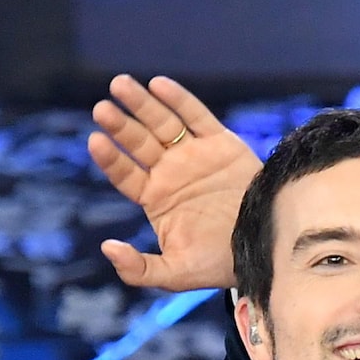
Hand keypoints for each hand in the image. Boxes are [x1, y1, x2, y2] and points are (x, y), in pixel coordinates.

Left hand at [89, 75, 259, 291]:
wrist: (264, 248)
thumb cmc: (218, 264)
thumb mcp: (177, 274)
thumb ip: (140, 269)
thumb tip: (107, 249)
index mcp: (155, 198)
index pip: (125, 173)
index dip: (111, 158)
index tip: (96, 141)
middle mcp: (170, 172)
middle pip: (139, 142)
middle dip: (121, 125)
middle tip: (102, 109)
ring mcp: (194, 155)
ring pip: (162, 123)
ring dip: (141, 104)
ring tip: (119, 85)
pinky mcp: (220, 143)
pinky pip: (196, 116)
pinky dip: (178, 100)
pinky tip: (158, 85)